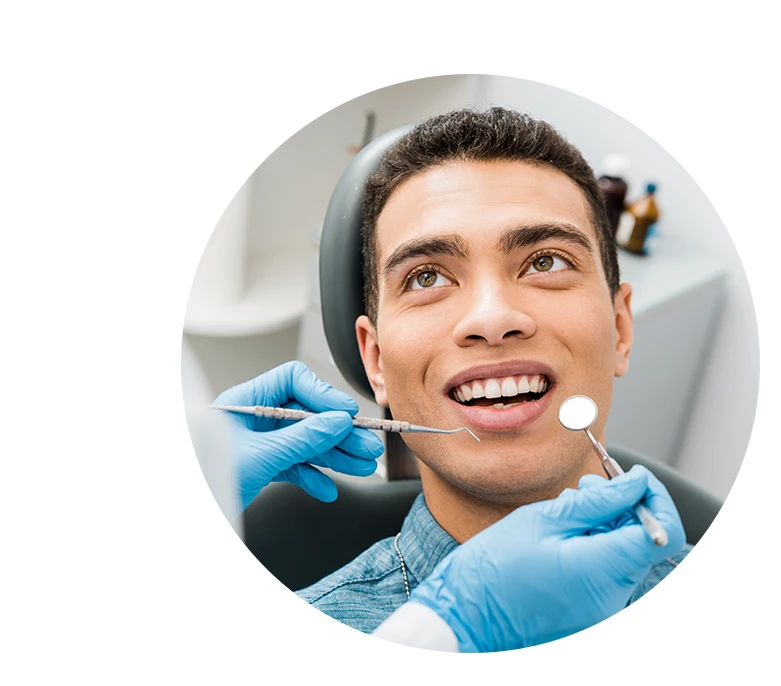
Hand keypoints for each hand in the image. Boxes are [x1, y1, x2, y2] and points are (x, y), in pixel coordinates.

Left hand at [213, 361, 384, 510]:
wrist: (194, 507)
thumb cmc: (205, 476)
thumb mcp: (260, 455)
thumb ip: (302, 438)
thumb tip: (337, 423)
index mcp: (247, 401)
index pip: (294, 381)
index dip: (323, 394)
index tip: (346, 413)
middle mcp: (255, 418)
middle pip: (307, 415)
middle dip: (338, 433)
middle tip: (366, 446)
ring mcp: (260, 442)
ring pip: (306, 443)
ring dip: (334, 456)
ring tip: (361, 466)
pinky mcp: (262, 466)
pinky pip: (294, 466)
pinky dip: (312, 477)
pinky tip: (327, 489)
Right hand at [409, 465, 685, 651]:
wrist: (465, 616)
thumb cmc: (494, 568)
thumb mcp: (544, 519)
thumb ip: (598, 501)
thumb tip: (636, 484)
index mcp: (602, 571)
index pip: (664, 533)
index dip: (655, 497)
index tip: (632, 478)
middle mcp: (612, 598)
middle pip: (643, 541)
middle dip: (622, 506)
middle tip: (586, 487)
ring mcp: (603, 611)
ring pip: (624, 553)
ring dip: (605, 524)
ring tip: (565, 511)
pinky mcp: (591, 614)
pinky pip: (607, 572)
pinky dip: (594, 546)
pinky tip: (562, 536)